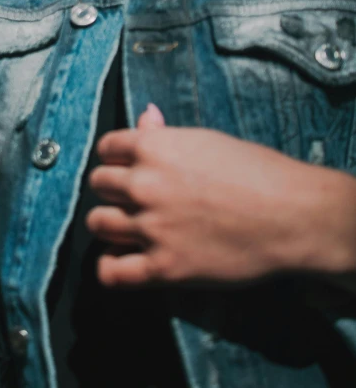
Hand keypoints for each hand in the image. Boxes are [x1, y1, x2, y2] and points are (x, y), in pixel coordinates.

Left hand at [86, 105, 331, 287]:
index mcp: (153, 147)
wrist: (291, 214)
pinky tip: (125, 260)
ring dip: (110, 223)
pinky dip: (111, 267)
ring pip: (97, 223)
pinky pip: (111, 272)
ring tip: (129, 227)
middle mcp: (143, 184)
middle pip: (98, 184)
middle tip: (134, 198)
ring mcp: (150, 227)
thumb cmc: (256, 171)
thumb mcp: (207, 140)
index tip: (126, 167)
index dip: (116, 158)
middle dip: (113, 189)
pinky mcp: (162, 267)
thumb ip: (165, 133)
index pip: (106, 148)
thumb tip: (144, 116)